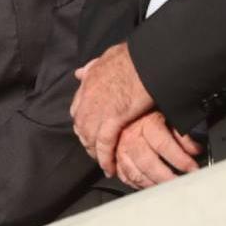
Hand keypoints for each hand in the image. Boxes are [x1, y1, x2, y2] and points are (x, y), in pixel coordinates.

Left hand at [70, 43, 154, 176]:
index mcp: (88, 83)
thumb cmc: (134, 57)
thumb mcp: (106, 57)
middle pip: (81, 125)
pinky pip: (104, 144)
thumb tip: (79, 72)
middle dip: (86, 139)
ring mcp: (99, 109)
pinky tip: (109, 168)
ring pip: (89, 137)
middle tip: (94, 151)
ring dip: (95, 152)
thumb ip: (92, 67)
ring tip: (102, 162)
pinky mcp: (113, 118)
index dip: (82, 121)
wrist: (147, 60)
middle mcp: (88, 97)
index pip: (78, 108)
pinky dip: (106, 158)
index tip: (87, 130)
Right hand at [114, 111, 201, 188]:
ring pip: (134, 172)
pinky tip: (148, 186)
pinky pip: (123, 175)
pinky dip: (136, 184)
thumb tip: (194, 150)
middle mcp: (130, 136)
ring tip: (167, 189)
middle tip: (180, 184)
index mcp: (145, 123)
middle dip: (166, 178)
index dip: (180, 160)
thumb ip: (181, 133)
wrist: (124, 103)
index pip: (164, 145)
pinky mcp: (114, 156)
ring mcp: (119, 147)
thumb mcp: (168, 115)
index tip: (193, 169)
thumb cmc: (148, 110)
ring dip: (152, 184)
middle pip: (147, 163)